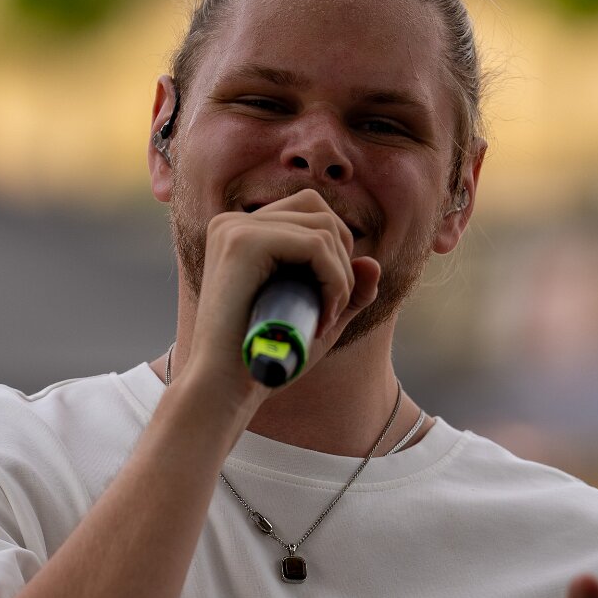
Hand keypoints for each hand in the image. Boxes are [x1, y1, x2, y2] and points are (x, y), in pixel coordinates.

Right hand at [185, 189, 381, 401]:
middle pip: (318, 209)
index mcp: (240, 231)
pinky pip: (316, 246)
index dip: (335, 252)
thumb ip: (347, 293)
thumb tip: (372, 262)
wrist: (225, 388)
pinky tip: (323, 317)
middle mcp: (233, 222)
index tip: (328, 304)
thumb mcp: (317, 319)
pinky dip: (334, 281)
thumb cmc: (267, 357)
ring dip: (341, 277)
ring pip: (322, 229)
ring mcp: (235, 228)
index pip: (309, 211)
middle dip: (342, 259)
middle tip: (331, 311)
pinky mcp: (242, 241)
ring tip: (325, 319)